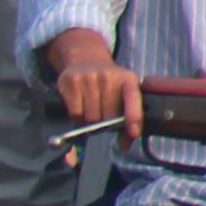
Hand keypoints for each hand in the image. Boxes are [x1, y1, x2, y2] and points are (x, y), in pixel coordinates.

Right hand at [47, 30, 138, 145]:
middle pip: (107, 116)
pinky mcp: (71, 81)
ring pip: (90, 117)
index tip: (133, 133)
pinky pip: (75, 112)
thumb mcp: (123, 94)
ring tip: (90, 111)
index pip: (134, 100)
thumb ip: (128, 119)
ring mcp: (89, 78)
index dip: (134, 117)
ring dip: (89, 121)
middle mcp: (109, 77)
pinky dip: (77, 117)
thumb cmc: (108, 83)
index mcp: (128, 80)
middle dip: (104, 123)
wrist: (86, 59)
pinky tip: (80, 108)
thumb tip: (124, 146)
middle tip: (101, 118)